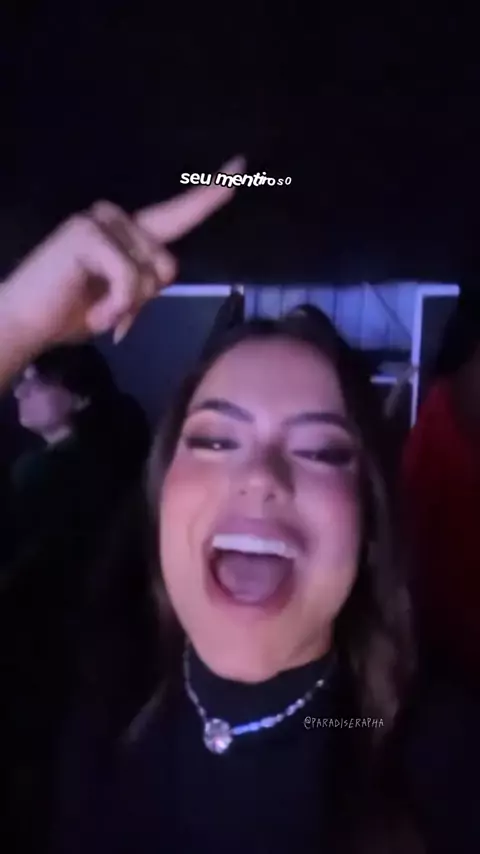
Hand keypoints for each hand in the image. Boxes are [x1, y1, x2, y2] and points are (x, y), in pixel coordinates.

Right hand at [2, 155, 244, 349]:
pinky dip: (117, 308)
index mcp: (129, 231)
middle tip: (112, 315)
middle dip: (144, 301)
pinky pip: (130, 280)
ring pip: (151, 274)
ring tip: (97, 310)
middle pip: (167, 265)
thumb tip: (162, 274)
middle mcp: (116, 217)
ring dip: (129, 306)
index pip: (178, 211)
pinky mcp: (87, 233)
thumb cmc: (70, 311)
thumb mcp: (121, 300)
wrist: (25, 324)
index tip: (242, 167)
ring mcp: (100, 220)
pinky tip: (93, 312)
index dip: (210, 194)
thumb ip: (145, 283)